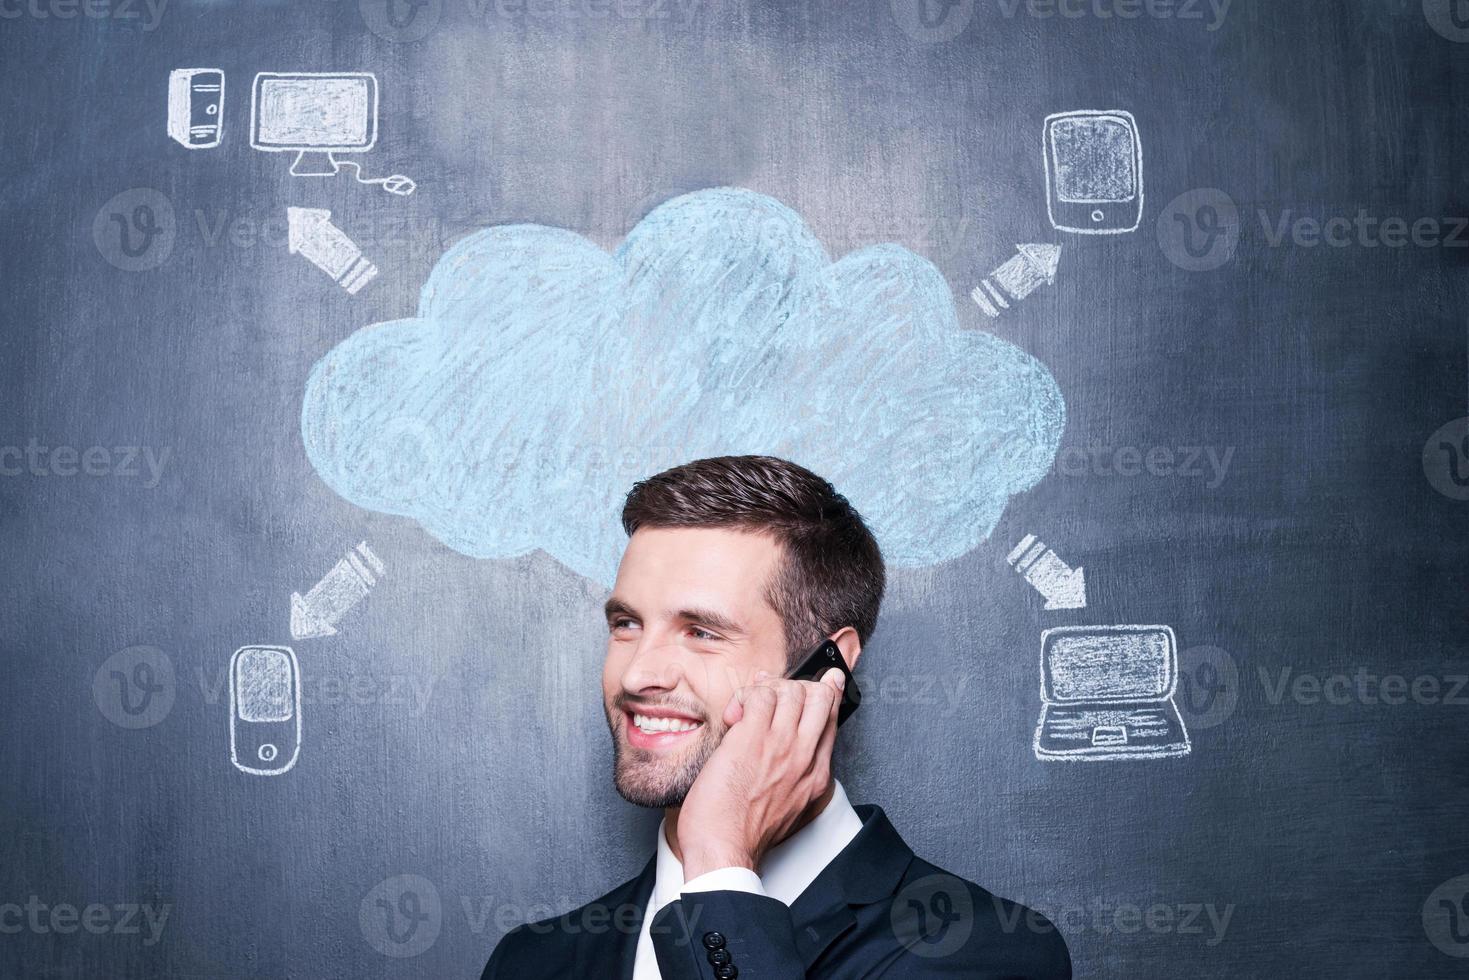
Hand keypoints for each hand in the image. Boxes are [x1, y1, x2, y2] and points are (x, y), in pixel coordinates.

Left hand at [676, 667, 844, 879]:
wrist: (724, 849)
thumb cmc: (743, 832)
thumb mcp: (787, 805)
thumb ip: (793, 773)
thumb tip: (786, 740)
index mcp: (816, 775)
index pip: (831, 717)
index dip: (820, 692)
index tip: (810, 684)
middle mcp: (805, 757)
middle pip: (820, 695)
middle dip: (795, 687)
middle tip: (772, 698)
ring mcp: (781, 745)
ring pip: (790, 689)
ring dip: (765, 691)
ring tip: (747, 708)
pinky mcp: (753, 738)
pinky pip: (759, 695)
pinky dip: (744, 697)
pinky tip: (734, 716)